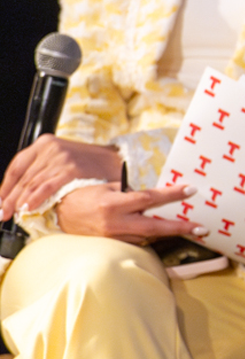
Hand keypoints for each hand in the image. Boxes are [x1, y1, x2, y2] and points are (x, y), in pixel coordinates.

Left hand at [0, 134, 123, 219]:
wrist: (119, 162)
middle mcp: (50, 148)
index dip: (5, 187)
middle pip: (22, 178)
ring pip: (31, 184)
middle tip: (2, 214)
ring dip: (19, 202)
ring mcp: (60, 158)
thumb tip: (19, 194)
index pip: (16, 168)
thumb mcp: (63, 159)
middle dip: (8, 199)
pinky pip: (46, 187)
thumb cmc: (91, 165)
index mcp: (44, 143)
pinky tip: (28, 209)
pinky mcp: (70, 169)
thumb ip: (42, 170)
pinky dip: (34, 199)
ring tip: (13, 215)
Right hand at [53, 183, 200, 243]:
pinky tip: (160, 232)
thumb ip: (133, 193)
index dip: (172, 194)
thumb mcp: (111, 187)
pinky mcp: (112, 245)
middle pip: (154, 227)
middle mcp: (115, 222)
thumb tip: (157, 196)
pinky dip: (149, 236)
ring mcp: (113, 236)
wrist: (62, 211)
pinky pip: (136, 242)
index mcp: (115, 203)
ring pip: (147, 237)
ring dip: (167, 232)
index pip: (150, 198)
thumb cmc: (88, 194)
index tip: (191, 190)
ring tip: (188, 228)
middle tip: (202, 228)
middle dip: (180, 227)